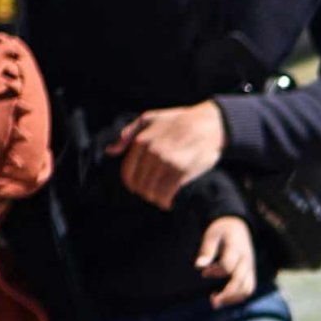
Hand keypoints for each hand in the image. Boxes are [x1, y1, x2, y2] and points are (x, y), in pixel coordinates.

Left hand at [111, 100, 227, 205]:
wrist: (209, 123)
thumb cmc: (180, 120)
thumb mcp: (150, 118)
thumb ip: (129, 133)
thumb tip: (111, 151)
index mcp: (142, 141)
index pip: (128, 173)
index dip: (131, 185)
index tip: (138, 189)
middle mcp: (152, 153)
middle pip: (140, 185)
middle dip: (145, 193)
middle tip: (153, 194)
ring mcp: (167, 162)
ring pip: (152, 191)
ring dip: (155, 199)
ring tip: (161, 199)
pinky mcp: (182, 170)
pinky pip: (167, 193)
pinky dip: (166, 202)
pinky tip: (169, 202)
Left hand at [196, 213, 257, 307]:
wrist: (238, 226)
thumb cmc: (221, 230)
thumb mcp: (211, 235)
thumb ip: (206, 250)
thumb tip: (198, 266)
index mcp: (236, 248)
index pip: (228, 265)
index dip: (215, 271)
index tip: (204, 272)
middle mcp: (246, 260)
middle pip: (240, 282)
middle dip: (227, 294)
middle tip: (212, 301)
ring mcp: (250, 267)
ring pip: (247, 289)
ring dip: (233, 298)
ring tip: (216, 301)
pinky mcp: (250, 273)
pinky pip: (248, 289)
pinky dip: (237, 296)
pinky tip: (223, 296)